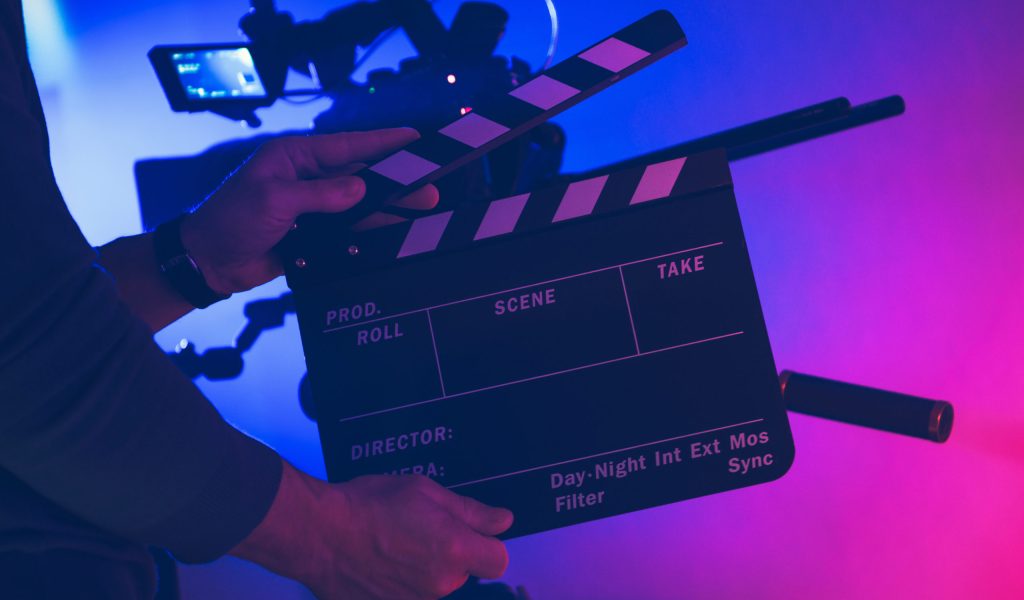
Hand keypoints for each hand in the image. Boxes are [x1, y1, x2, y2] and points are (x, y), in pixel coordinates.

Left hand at [181, 128, 438, 294]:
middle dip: (395, 179)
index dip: (382, 142)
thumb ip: (319, 195)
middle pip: (361, 176)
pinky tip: (395, 231)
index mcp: (294, 158)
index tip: (414, 137)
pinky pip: (349, 230)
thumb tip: (360, 188)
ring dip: (388, 207)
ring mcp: (311, 207)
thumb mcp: (273, 201)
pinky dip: (370, 231)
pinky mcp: (313, 234)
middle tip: (429, 183)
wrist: (207, 262)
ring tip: (422, 207)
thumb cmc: (229, 221)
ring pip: (360, 204)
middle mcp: (306, 179)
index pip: (347, 145)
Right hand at [232, 462, 513, 599]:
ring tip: (394, 544)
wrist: (317, 533)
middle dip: (450, 553)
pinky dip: (401, 582)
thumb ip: (469, 511)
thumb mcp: (424, 491)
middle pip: (463, 573)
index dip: (487, 545)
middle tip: (419, 530)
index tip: (472, 534)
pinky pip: (409, 594)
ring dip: (424, 568)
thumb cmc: (366, 506)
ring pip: (435, 585)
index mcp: (454, 549)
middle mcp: (440, 582)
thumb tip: (502, 520)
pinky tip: (381, 563)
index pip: (498, 560)